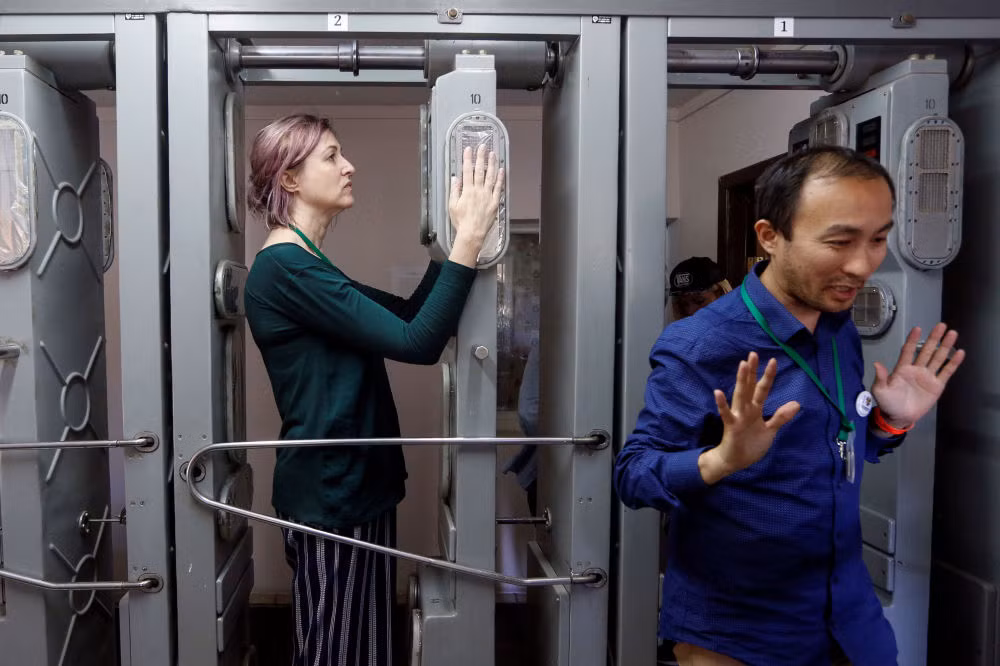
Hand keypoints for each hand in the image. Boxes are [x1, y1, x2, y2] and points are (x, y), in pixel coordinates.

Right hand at [448, 144, 504, 248]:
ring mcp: (488, 195)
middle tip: (483, 146)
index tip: (468, 149)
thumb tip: (455, 178)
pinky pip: (499, 188)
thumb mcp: (452, 206)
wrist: (472, 233)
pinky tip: (501, 170)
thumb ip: (454, 191)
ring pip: (491, 176)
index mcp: (467, 190)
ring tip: (493, 154)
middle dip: (481, 157)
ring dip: (492, 164)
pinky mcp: (495, 202)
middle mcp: (478, 190)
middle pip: (480, 170)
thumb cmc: (461, 221)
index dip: (467, 159)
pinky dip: (500, 178)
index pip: (467, 171)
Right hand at [699, 352, 800, 484]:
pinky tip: (718, 393)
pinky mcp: (731, 426)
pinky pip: (726, 413)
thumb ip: (781, 416)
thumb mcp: (770, 430)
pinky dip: (722, 404)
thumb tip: (797, 403)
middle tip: (754, 354)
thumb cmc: (750, 445)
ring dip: (741, 380)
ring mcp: (738, 416)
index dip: (768, 376)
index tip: (773, 361)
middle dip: (752, 371)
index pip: (762, 389)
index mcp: (755, 409)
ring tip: (743, 365)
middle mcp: (746, 409)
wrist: (734, 462)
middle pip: (750, 386)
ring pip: (740, 395)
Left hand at [872, 323, 965, 427]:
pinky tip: (960, 352)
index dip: (912, 340)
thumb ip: (880, 377)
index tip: (917, 328)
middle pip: (927, 351)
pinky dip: (953, 362)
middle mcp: (916, 369)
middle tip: (941, 325)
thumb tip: (876, 364)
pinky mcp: (937, 385)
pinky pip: (946, 372)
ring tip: (952, 333)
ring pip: (938, 358)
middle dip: (934, 338)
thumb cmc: (888, 403)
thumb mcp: (880, 390)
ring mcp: (928, 376)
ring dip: (945, 346)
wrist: (899, 417)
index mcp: (902, 369)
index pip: (908, 351)